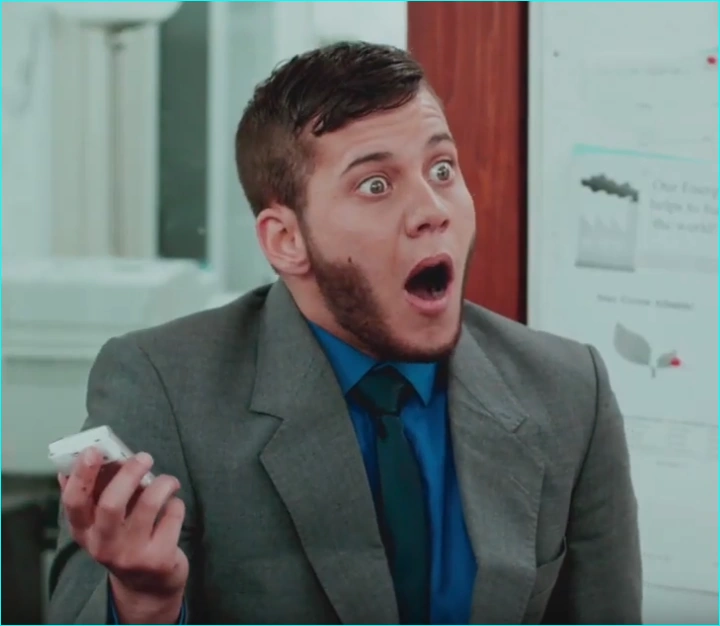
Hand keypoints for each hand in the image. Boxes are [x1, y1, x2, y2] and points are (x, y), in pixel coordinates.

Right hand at [59, 448, 187, 621]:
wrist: (148, 586)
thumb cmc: (127, 539)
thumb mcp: (106, 522)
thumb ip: (100, 491)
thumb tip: (93, 453)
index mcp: (85, 531)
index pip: (74, 502)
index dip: (82, 474)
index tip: (94, 450)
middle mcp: (103, 545)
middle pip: (111, 503)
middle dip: (129, 473)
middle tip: (144, 457)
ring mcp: (131, 555)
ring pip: (148, 504)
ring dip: (163, 483)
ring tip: (168, 481)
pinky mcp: (158, 559)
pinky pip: (172, 515)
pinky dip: (176, 503)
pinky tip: (173, 507)